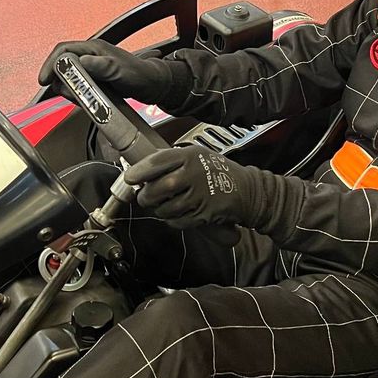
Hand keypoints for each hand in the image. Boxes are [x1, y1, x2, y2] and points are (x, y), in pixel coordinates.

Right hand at [38, 40, 179, 105]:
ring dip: (66, 87)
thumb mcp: (120, 70)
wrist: (155, 84)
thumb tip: (82, 62)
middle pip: (62, 63)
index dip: (51, 64)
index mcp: (94, 48)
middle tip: (59, 92)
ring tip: (74, 97)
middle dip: (56, 78)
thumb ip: (101, 65)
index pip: (64, 50)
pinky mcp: (96, 79)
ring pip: (69, 75)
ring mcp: (93, 68)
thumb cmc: (141, 74)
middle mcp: (91, 56)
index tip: (44, 80)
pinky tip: (82, 99)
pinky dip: (75, 93)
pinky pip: (78, 85)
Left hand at [124, 147, 252, 228]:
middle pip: (158, 188)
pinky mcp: (203, 214)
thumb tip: (142, 168)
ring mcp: (199, 195)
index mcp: (190, 156)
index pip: (157, 161)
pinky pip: (177, 221)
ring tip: (165, 205)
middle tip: (145, 197)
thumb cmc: (217, 171)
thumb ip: (172, 161)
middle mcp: (193, 174)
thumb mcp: (197, 156)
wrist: (247, 190)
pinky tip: (179, 213)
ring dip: (160, 210)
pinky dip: (173, 220)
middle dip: (146, 196)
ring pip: (165, 208)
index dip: (140, 170)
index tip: (130, 178)